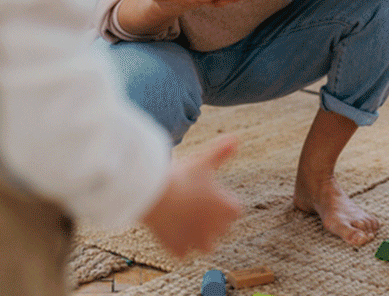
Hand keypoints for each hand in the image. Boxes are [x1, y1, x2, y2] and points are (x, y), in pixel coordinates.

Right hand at [141, 135, 241, 256]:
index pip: (234, 209)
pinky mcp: (178, 250)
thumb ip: (222, 152)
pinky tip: (169, 230)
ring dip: (198, 236)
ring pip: (205, 245)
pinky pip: (181, 251)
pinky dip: (176, 243)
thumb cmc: (182, 175)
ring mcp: (196, 242)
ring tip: (185, 220)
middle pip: (221, 228)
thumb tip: (235, 138)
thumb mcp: (204, 161)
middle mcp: (216, 230)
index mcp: (228, 209)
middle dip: (212, 219)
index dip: (222, 201)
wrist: (153, 194)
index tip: (210, 193)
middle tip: (195, 204)